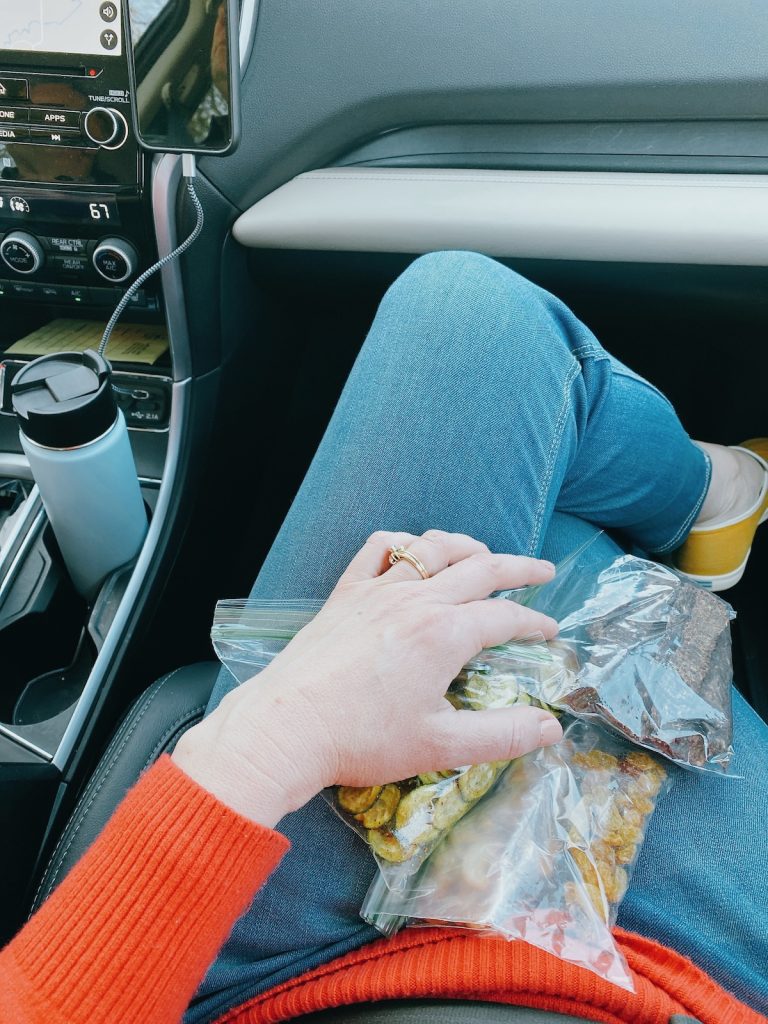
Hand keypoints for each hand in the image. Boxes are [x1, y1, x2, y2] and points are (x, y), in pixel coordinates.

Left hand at [172, 530, 561, 825]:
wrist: (288, 727)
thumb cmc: (362, 738)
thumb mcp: (441, 745)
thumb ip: (501, 736)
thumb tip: (550, 728)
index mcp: (445, 635)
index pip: (505, 618)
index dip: (534, 623)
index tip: (549, 631)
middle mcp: (416, 601)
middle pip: (479, 569)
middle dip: (518, 568)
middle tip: (543, 571)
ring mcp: (377, 591)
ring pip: (431, 549)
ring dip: (465, 546)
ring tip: (483, 554)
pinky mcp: (345, 595)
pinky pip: (377, 549)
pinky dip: (402, 542)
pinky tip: (410, 552)